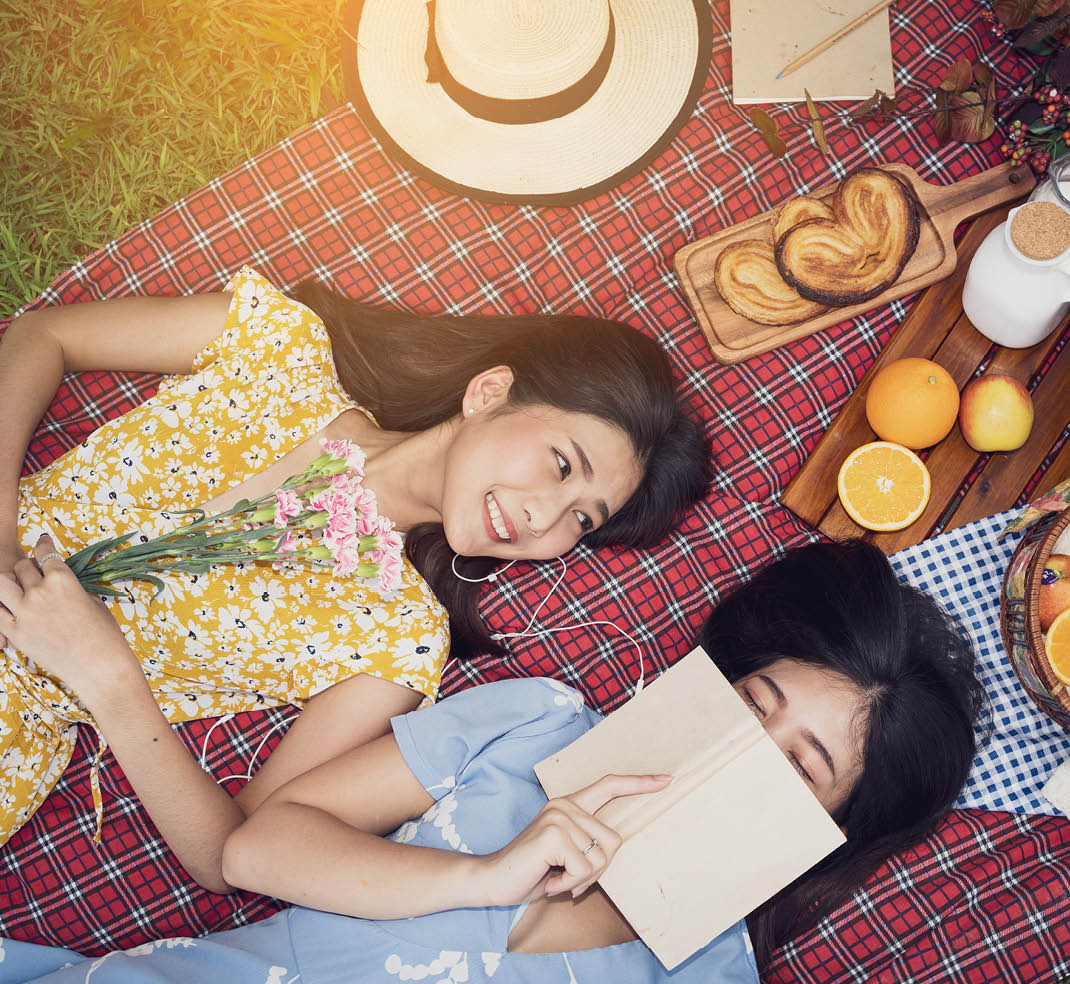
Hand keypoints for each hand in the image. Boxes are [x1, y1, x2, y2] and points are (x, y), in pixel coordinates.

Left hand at [0, 533, 138, 705]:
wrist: (100, 667)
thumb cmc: (105, 635)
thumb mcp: (92, 602)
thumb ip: (72, 588)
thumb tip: (60, 584)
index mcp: (63, 580)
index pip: (45, 553)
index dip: (43, 544)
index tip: (42, 541)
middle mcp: (40, 592)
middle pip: (22, 567)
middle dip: (26, 565)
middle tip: (32, 570)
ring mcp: (24, 613)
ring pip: (1, 584)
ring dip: (9, 581)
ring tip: (17, 587)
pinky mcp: (15, 633)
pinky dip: (2, 606)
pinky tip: (10, 607)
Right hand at [479, 773, 670, 906]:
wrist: (492, 879)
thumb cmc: (532, 870)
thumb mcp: (566, 855)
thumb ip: (587, 845)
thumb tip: (615, 848)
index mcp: (569, 805)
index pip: (609, 786)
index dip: (638, 783)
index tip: (665, 779)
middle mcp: (565, 805)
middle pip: (613, 841)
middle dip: (596, 871)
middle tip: (567, 878)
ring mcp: (559, 817)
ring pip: (600, 859)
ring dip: (580, 880)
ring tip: (554, 876)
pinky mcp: (553, 834)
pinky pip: (583, 869)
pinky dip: (567, 884)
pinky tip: (547, 879)